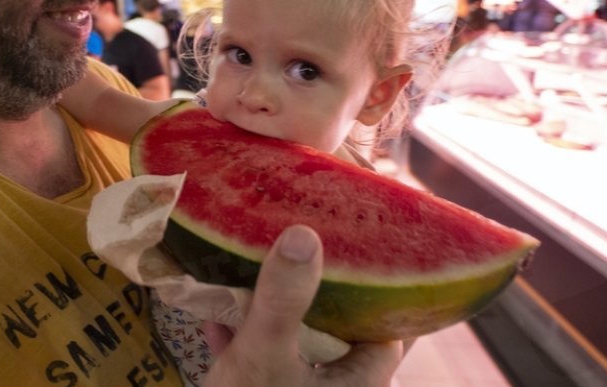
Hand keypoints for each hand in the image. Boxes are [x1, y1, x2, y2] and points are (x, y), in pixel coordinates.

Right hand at [202, 225, 403, 385]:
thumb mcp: (264, 356)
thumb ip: (284, 300)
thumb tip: (305, 235)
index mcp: (363, 381)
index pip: (392, 323)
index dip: (385, 281)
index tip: (368, 239)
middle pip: (340, 329)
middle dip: (320, 289)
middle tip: (305, 242)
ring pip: (297, 346)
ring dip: (277, 311)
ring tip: (259, 264)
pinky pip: (261, 364)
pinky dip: (243, 338)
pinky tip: (215, 313)